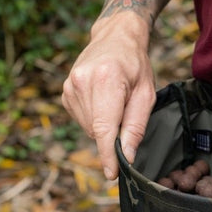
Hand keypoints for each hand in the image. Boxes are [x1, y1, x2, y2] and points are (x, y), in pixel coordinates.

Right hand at [62, 15, 154, 179]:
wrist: (115, 38)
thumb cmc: (136, 65)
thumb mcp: (146, 94)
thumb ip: (135, 126)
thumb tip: (126, 156)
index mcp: (105, 79)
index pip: (103, 127)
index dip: (108, 154)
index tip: (112, 173)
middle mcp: (82, 82)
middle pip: (96, 131)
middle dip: (113, 135)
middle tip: (127, 114)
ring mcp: (69, 87)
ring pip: (89, 128)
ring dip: (104, 126)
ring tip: (115, 102)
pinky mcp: (65, 92)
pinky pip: (82, 120)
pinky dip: (95, 119)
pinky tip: (103, 101)